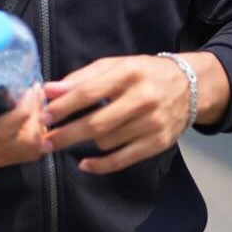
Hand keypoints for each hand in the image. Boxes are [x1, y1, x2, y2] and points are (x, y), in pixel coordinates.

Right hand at [0, 47, 45, 167]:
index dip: (20, 112)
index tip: (28, 90)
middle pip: (20, 142)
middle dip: (35, 115)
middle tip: (35, 90)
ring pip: (27, 150)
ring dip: (38, 125)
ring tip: (35, 101)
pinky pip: (25, 155)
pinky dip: (35, 137)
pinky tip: (33, 118)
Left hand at [41, 55, 191, 173]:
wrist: (189, 86)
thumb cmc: (142, 74)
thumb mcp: (115, 66)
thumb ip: (82, 77)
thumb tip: (49, 90)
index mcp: (128, 73)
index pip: (88, 92)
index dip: (63, 106)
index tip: (43, 115)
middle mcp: (142, 99)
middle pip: (96, 123)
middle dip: (66, 134)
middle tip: (44, 141)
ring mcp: (152, 123)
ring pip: (107, 141)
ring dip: (85, 141)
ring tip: (74, 136)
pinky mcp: (158, 143)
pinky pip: (123, 159)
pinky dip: (101, 165)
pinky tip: (84, 164)